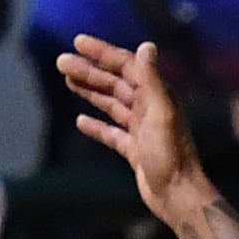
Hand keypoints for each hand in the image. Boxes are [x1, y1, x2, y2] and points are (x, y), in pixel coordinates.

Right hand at [59, 35, 211, 225]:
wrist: (178, 196)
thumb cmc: (171, 156)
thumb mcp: (161, 114)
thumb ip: (152, 80)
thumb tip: (146, 45)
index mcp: (157, 95)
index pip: (126, 66)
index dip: (102, 53)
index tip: (78, 42)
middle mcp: (150, 108)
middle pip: (115, 83)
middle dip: (89, 71)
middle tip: (61, 62)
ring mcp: (142, 130)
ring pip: (112, 104)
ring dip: (90, 91)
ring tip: (67, 80)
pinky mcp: (135, 150)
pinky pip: (112, 133)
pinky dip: (97, 126)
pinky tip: (80, 121)